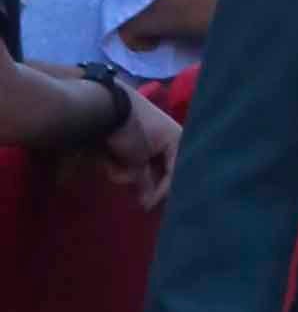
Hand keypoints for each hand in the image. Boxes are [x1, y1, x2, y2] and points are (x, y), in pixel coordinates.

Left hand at [104, 80, 178, 203]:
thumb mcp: (138, 160)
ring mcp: (149, 136)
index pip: (175, 172)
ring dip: (126, 171)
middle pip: (158, 170)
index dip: (162, 192)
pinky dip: (119, 161)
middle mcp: (167, 137)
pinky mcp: (132, 135)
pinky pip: (131, 156)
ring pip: (142, 165)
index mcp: (177, 139)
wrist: (106, 104)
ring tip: (111, 167)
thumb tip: (147, 204)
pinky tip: (106, 159)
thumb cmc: (130, 133)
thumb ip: (145, 182)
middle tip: (131, 194)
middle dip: (141, 181)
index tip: (146, 206)